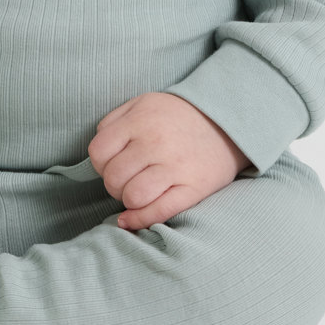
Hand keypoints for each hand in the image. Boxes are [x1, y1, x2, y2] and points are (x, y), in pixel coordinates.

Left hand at [88, 92, 250, 230]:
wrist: (226, 123)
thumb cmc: (176, 116)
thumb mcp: (142, 103)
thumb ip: (114, 121)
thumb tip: (98, 154)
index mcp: (140, 120)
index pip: (98, 152)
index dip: (100, 163)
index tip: (112, 163)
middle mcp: (156, 143)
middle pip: (114, 177)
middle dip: (114, 184)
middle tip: (127, 179)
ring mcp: (176, 167)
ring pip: (133, 197)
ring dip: (128, 200)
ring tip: (136, 192)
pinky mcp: (193, 189)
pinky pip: (158, 212)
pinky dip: (138, 220)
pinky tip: (130, 219)